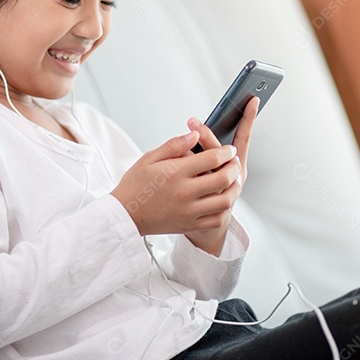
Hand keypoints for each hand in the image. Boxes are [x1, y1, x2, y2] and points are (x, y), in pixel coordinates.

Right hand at [111, 130, 242, 247]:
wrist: (124, 215)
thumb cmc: (135, 184)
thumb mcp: (149, 158)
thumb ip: (174, 145)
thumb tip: (195, 134)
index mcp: (175, 172)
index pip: (212, 158)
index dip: (226, 151)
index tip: (229, 149)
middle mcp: (184, 192)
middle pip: (223, 178)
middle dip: (234, 167)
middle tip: (234, 162)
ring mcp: (188, 211)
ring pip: (224, 200)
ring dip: (234, 188)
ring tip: (234, 180)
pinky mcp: (189, 225)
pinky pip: (216, 219)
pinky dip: (225, 209)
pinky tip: (222, 199)